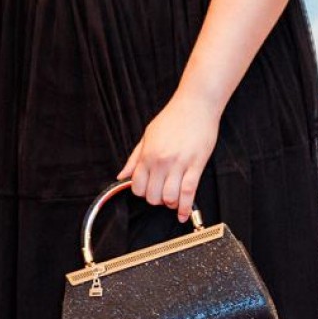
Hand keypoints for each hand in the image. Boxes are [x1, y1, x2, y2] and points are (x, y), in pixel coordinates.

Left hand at [120, 94, 222, 222]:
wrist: (195, 104)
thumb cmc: (173, 117)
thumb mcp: (147, 135)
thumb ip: (134, 158)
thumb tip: (121, 176)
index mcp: (147, 154)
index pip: (137, 186)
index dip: (142, 192)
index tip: (148, 189)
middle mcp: (161, 161)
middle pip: (152, 196)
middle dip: (156, 200)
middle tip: (161, 194)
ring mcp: (179, 164)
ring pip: (170, 198)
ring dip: (171, 204)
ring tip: (173, 199)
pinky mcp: (196, 165)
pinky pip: (189, 193)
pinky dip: (186, 208)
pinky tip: (184, 214)